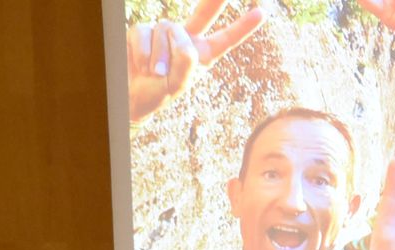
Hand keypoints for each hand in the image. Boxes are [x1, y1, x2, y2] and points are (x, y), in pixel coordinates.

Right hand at [127, 0, 265, 122]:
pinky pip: (144, 33)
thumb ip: (185, 62)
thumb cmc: (158, 92)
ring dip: (159, 56)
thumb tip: (180, 37)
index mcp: (202, 54)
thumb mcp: (177, 85)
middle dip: (215, 0)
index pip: (226, 39)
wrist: (132, 95)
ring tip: (155, 73)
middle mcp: (185, 38)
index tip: (262, 13)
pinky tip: (142, 66)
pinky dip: (142, 53)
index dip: (242, 27)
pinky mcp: (143, 29)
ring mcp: (164, 32)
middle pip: (204, 13)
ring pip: (167, 30)